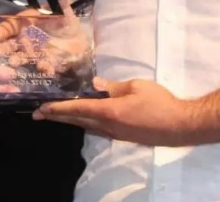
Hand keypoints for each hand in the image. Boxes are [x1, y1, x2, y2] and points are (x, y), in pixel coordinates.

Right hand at [0, 0, 91, 81]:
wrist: (78, 38)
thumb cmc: (64, 20)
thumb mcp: (62, 5)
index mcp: (27, 22)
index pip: (10, 25)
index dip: (2, 30)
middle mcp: (27, 38)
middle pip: (10, 43)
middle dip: (2, 48)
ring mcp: (35, 52)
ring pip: (21, 56)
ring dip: (16, 59)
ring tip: (13, 63)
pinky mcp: (46, 62)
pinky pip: (42, 66)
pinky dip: (43, 67)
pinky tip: (45, 67)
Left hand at [33, 77, 192, 146]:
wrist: (181, 125)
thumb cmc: (160, 102)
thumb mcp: (136, 86)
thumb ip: (113, 86)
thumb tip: (95, 84)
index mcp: (110, 112)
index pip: (78, 109)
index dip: (58, 109)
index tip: (41, 109)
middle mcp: (109, 126)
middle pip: (77, 121)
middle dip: (56, 117)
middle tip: (37, 115)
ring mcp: (115, 133)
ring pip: (86, 126)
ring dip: (69, 121)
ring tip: (54, 116)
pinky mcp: (123, 136)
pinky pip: (97, 129)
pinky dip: (84, 123)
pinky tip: (81, 120)